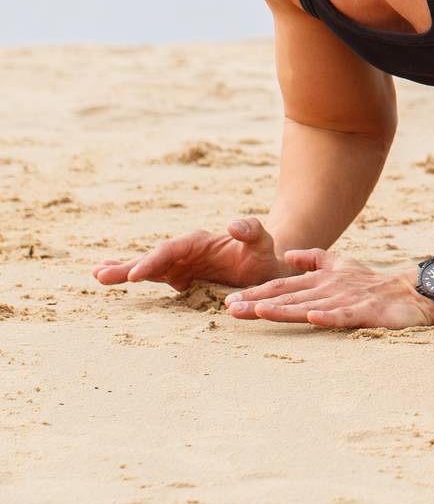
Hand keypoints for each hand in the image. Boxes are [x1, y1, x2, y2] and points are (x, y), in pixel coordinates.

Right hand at [92, 218, 291, 291]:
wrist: (265, 267)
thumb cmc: (264, 255)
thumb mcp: (262, 242)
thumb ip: (251, 230)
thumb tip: (231, 225)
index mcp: (199, 241)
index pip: (171, 250)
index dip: (153, 261)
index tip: (136, 274)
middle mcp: (185, 251)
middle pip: (153, 257)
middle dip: (128, 267)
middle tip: (101, 275)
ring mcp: (181, 265)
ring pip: (148, 268)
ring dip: (123, 272)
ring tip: (97, 275)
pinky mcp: (181, 278)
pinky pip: (154, 278)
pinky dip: (133, 277)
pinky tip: (112, 278)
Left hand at [224, 248, 433, 329]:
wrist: (410, 292)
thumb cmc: (372, 282)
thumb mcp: (341, 266)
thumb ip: (314, 259)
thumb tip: (287, 255)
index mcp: (321, 279)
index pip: (282, 286)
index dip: (256, 293)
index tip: (229, 301)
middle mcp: (329, 288)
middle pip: (288, 296)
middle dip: (258, 303)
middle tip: (230, 309)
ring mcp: (346, 299)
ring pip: (310, 305)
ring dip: (283, 309)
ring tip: (258, 312)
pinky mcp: (365, 311)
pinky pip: (344, 314)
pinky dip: (328, 315)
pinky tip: (313, 317)